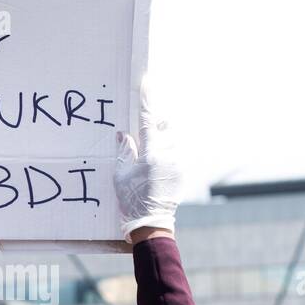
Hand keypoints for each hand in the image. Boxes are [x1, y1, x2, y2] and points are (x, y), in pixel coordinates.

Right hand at [114, 81, 181, 237]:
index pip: (147, 120)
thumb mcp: (120, 176)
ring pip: (172, 141)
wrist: (151, 222)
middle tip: (147, 132)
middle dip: (158, 124)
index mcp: (149, 155)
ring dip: (162, 143)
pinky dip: (166, 156)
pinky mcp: (183, 172)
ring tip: (151, 159)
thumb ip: (123, 151)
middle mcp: (167, 156)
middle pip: (166, 126)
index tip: (147, 83)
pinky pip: (176, 155)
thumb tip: (123, 133)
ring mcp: (178, 164)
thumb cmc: (131, 199)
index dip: (147, 100)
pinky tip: (156, 171)